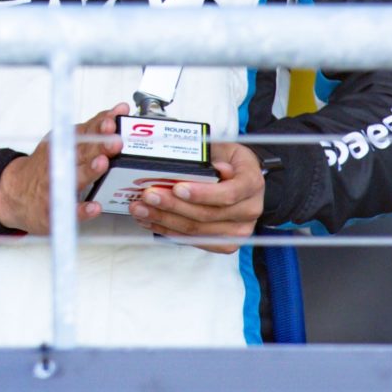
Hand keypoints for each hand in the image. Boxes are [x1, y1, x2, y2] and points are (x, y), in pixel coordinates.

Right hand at [0, 104, 126, 233]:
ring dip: (89, 171)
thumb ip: (92, 130)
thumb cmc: (46, 167)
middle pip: (81, 153)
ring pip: (74, 178)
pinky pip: (69, 209)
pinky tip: (94, 207)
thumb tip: (118, 111)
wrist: (13, 192)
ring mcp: (55, 186)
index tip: (112, 120)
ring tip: (102, 163)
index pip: (84, 133)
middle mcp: (59, 163)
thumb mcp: (63, 142)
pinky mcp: (53, 209)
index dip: (98, 126)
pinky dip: (81, 209)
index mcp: (65, 146)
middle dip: (98, 146)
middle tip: (115, 141)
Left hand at [130, 141, 265, 252]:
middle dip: (173, 206)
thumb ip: (214, 157)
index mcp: (251, 184)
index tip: (177, 188)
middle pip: (208, 215)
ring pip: (198, 231)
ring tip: (140, 209)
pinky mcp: (225, 242)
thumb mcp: (223, 149)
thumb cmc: (228, 160)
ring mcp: (239, 230)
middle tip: (147, 196)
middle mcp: (249, 210)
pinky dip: (169, 231)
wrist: (241, 178)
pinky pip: (195, 240)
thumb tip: (212, 167)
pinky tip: (150, 221)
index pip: (228, 193)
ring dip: (165, 221)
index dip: (202, 193)